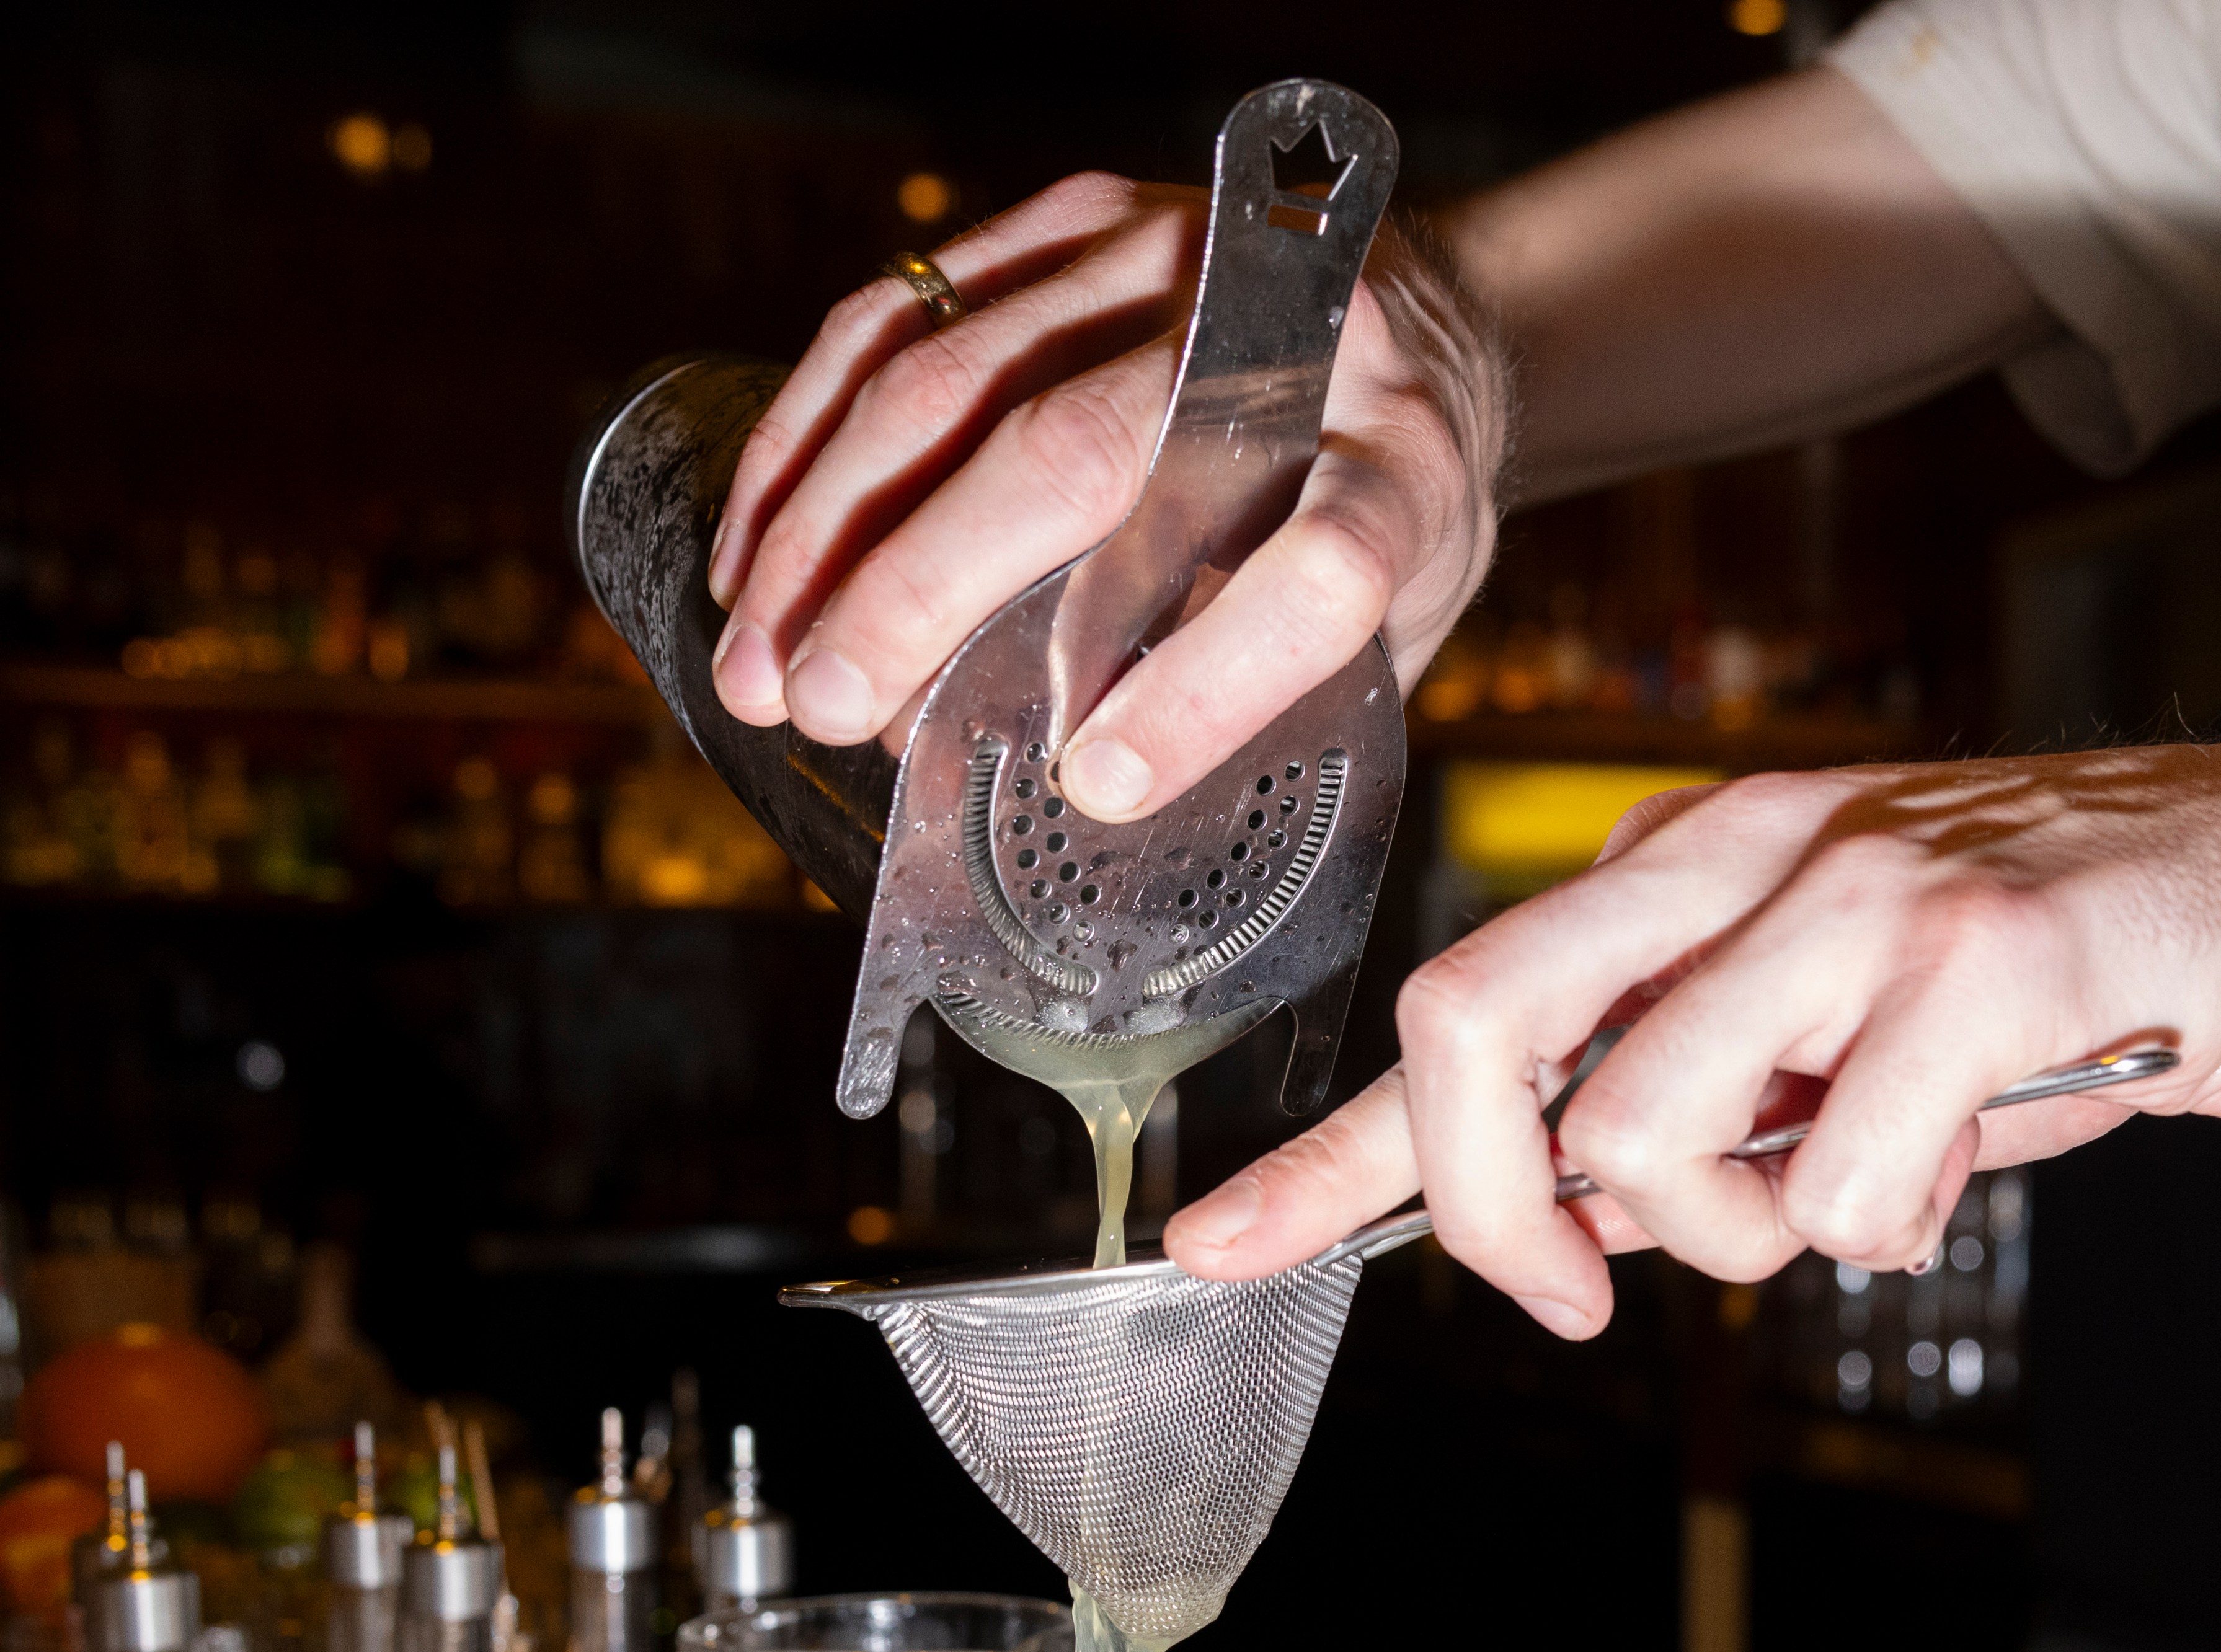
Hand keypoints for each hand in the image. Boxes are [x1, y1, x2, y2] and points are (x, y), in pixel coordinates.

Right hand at [705, 176, 1506, 821]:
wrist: (1426, 319)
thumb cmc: (1389, 512)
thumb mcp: (1394, 633)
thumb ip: (1277, 713)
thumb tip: (1088, 822)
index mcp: (1398, 475)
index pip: (1320, 574)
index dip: (1205, 687)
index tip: (1092, 785)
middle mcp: (1289, 346)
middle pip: (1086, 452)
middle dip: (927, 587)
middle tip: (830, 707)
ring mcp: (1171, 262)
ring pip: (960, 378)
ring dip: (832, 528)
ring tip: (761, 661)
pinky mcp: (1075, 222)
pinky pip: (898, 318)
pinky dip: (805, 442)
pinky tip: (756, 554)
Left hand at [1165, 742, 2220, 1333]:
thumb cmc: (2030, 967)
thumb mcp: (1816, 1024)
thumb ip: (1678, 1108)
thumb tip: (1563, 1225)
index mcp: (1675, 872)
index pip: (1453, 1015)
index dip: (1320, 1156)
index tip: (1215, 1246)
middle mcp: (1734, 856)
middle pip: (1482, 1032)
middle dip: (1494, 1211)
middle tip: (1586, 1286)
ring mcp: (1853, 892)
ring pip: (1651, 1131)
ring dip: (1736, 1235)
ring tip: (1844, 1192)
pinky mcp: (1979, 952)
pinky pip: (1844, 1181)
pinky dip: (1887, 1228)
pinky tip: (1956, 1162)